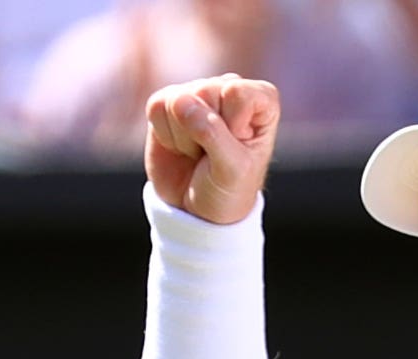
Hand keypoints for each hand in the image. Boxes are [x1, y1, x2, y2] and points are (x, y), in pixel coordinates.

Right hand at [146, 76, 279, 224]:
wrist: (198, 210)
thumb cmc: (229, 190)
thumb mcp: (233, 170)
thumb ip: (213, 134)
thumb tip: (181, 102)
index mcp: (260, 98)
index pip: (236, 93)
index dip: (231, 126)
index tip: (236, 150)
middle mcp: (228, 88)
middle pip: (204, 92)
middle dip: (204, 134)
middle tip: (212, 156)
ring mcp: (197, 92)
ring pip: (178, 99)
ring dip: (183, 138)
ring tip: (197, 153)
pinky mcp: (168, 102)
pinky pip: (157, 106)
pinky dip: (165, 135)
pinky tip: (180, 147)